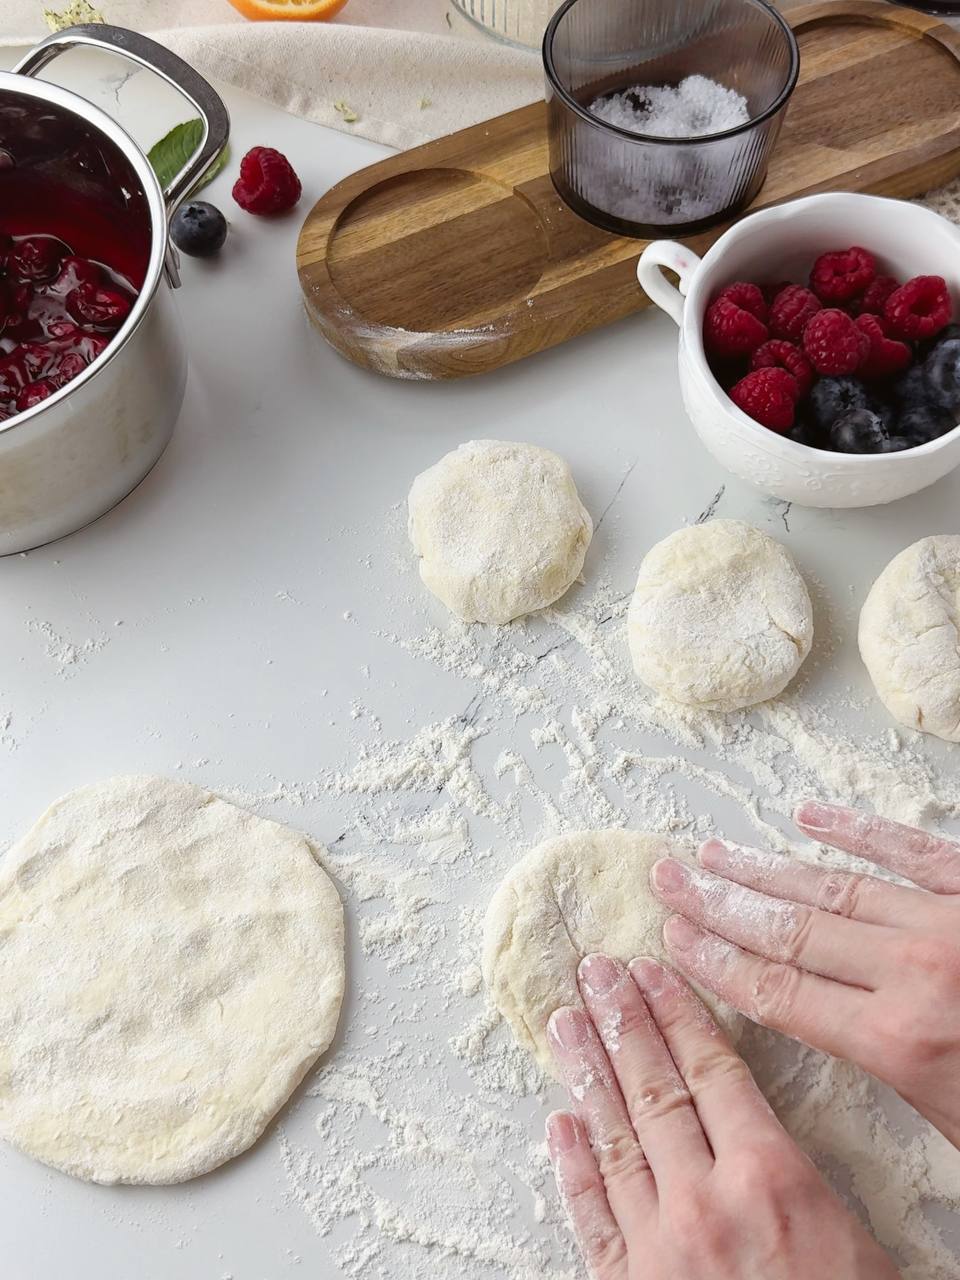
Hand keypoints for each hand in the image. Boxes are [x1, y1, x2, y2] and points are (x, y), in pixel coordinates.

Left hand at [544, 953, 897, 1279]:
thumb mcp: (848, 1234)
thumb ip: (791, 1173)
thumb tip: (750, 1125)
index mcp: (770, 1178)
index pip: (711, 1070)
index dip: (677, 1014)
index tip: (651, 972)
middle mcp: (705, 1202)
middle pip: (655, 1089)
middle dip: (622, 1024)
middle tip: (595, 973)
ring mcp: (658, 1248)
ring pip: (615, 1140)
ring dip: (587, 1075)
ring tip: (566, 1024)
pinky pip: (592, 1218)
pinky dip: (572, 1166)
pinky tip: (558, 1123)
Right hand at [649, 802, 959, 1148]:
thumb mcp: (957, 1120)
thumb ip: (894, 1065)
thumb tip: (836, 1021)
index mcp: (902, 1040)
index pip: (777, 990)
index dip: (715, 958)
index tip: (672, 936)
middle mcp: (915, 972)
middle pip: (788, 929)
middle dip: (718, 903)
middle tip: (669, 877)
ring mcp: (949, 921)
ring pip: (834, 886)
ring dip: (766, 868)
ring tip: (714, 851)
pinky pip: (908, 850)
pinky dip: (855, 832)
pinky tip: (810, 817)